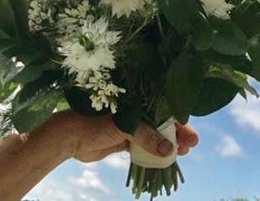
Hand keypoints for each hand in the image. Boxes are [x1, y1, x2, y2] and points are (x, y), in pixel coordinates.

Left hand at [53, 110, 198, 162]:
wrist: (69, 136)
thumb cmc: (94, 122)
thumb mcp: (123, 126)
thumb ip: (147, 137)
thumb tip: (170, 150)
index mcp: (135, 100)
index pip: (162, 108)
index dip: (178, 120)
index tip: (190, 134)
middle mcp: (134, 110)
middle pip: (161, 121)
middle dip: (176, 133)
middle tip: (190, 146)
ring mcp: (129, 125)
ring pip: (154, 135)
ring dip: (167, 144)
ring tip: (181, 154)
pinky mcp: (123, 139)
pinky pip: (143, 146)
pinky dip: (154, 152)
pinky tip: (164, 159)